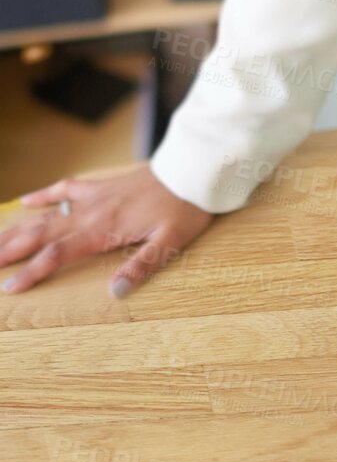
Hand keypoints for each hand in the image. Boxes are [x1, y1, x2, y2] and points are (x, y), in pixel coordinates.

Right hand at [0, 165, 213, 297]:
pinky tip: (27, 200)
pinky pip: (67, 188)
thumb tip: (116, 291)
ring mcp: (95, 197)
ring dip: (19, 228)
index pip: (58, 254)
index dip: (32, 271)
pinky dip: (45, 194)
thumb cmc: (185, 207)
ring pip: (48, 214)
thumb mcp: (171, 241)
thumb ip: (143, 265)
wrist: (193, 169)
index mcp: (104, 230)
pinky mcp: (102, 187)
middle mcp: (92, 213)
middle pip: (42, 234)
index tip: (9, 287)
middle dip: (11, 250)